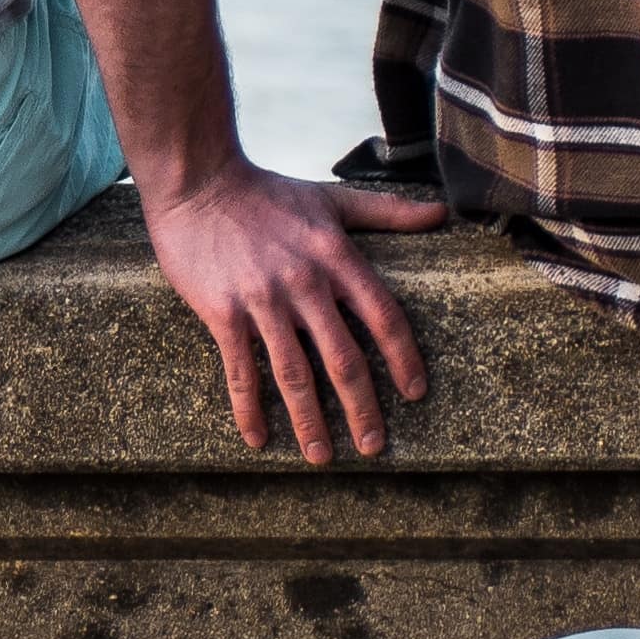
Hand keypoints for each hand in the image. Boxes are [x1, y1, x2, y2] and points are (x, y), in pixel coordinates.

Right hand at [147, 161, 446, 463]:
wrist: (197, 182)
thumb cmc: (266, 193)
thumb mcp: (331, 199)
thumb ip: (388, 212)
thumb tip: (442, 212)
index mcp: (336, 258)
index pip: (382, 317)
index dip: (403, 358)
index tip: (415, 394)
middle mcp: (305, 283)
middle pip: (342, 358)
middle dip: (362, 408)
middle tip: (374, 446)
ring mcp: (262, 300)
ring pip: (294, 374)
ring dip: (310, 421)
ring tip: (322, 456)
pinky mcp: (223, 313)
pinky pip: (240, 370)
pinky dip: (250, 408)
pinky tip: (258, 438)